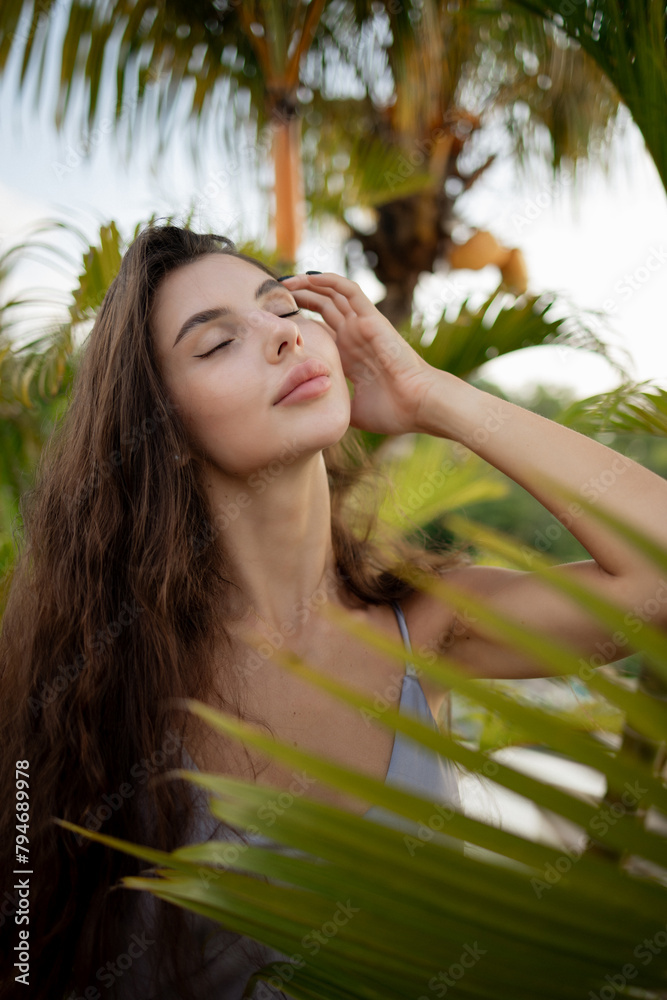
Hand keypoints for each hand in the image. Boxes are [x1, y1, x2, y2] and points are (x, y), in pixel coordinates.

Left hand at [279, 272, 436, 435]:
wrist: (419, 405)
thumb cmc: (393, 411)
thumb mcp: (352, 410)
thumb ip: (334, 406)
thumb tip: (311, 414)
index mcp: (349, 356)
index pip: (320, 330)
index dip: (298, 323)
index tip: (273, 322)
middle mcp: (355, 336)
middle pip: (322, 307)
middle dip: (298, 299)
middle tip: (271, 295)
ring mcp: (362, 325)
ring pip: (332, 294)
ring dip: (308, 284)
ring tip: (284, 280)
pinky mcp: (372, 317)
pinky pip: (349, 290)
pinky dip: (329, 280)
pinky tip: (308, 277)